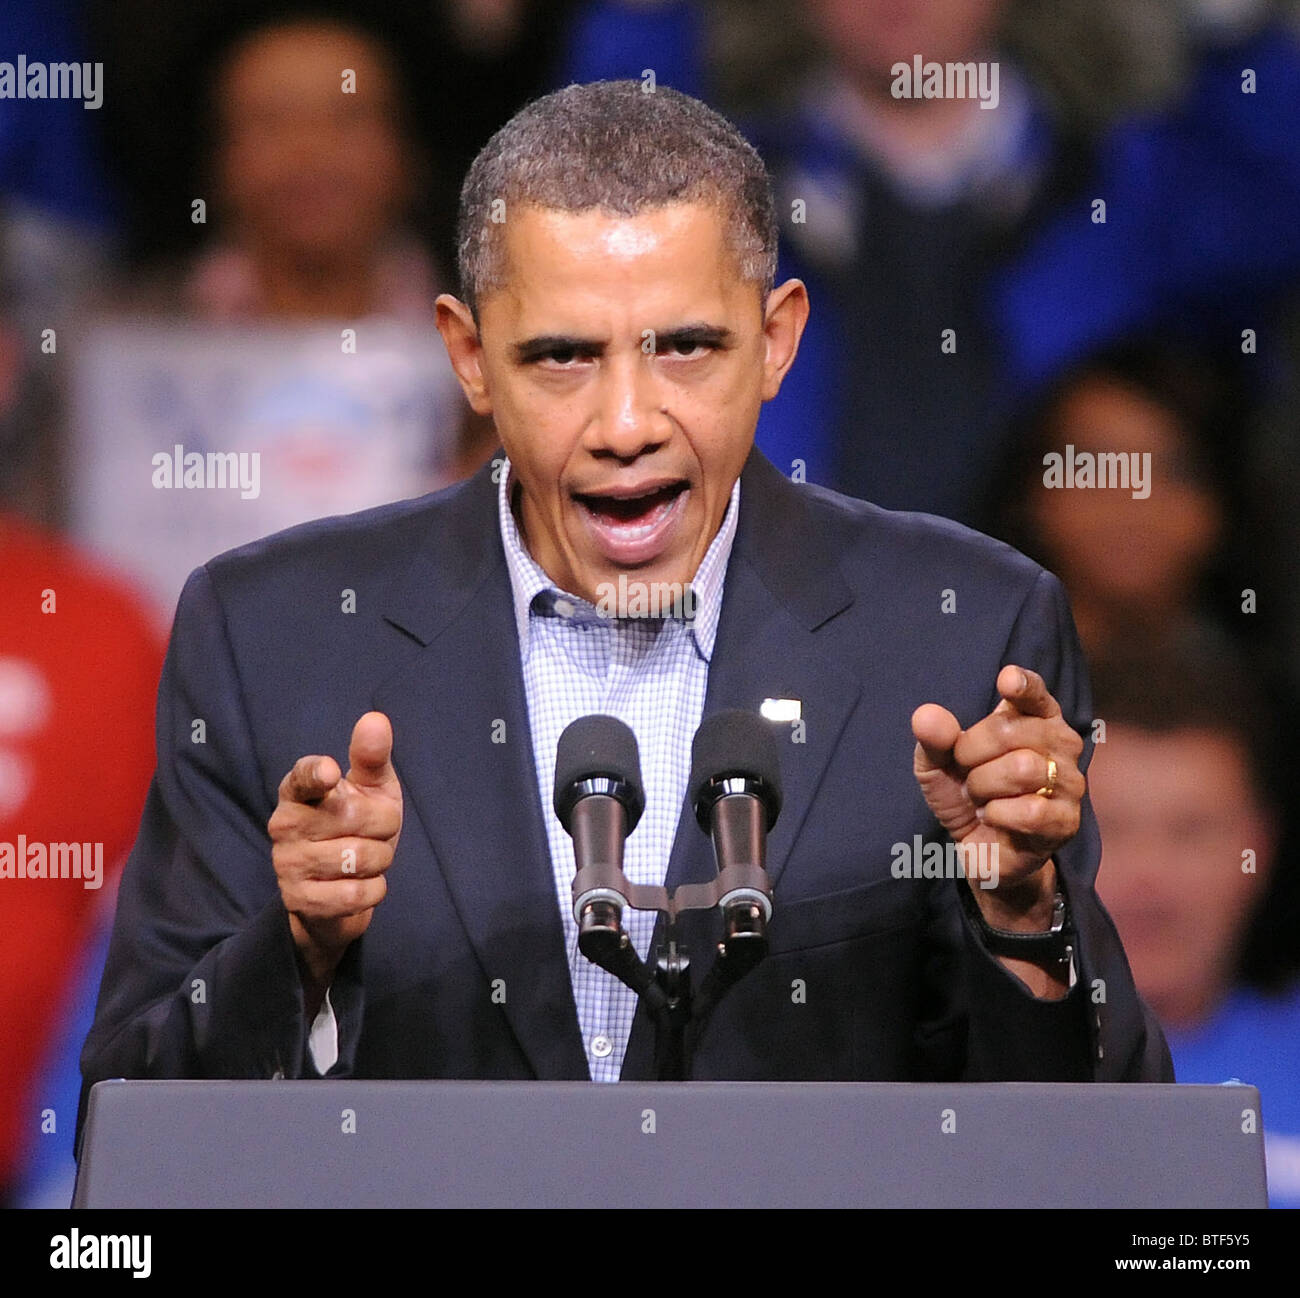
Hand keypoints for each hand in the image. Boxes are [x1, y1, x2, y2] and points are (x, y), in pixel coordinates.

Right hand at [269, 712, 402, 998]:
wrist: (341, 888)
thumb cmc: (358, 825)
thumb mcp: (370, 789)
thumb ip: (371, 756)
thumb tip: (375, 719)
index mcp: (299, 789)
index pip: (303, 776)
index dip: (317, 774)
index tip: (331, 773)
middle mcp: (285, 823)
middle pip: (356, 817)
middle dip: (384, 826)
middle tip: (374, 832)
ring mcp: (287, 863)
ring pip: (360, 858)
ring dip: (380, 861)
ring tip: (366, 858)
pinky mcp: (298, 900)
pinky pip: (357, 894)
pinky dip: (373, 890)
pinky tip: (360, 884)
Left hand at [911, 665, 1083, 930]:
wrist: (982, 850)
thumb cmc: (967, 795)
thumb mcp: (938, 765)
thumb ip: (933, 739)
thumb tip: (926, 715)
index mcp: (1034, 719)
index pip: (1034, 694)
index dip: (1023, 685)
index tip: (1006, 680)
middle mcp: (1062, 743)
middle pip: (1012, 731)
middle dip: (972, 753)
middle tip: (967, 774)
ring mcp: (1071, 782)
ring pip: (1022, 768)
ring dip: (984, 787)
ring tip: (982, 799)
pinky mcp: (1067, 821)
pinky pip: (1029, 810)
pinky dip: (998, 815)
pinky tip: (996, 819)